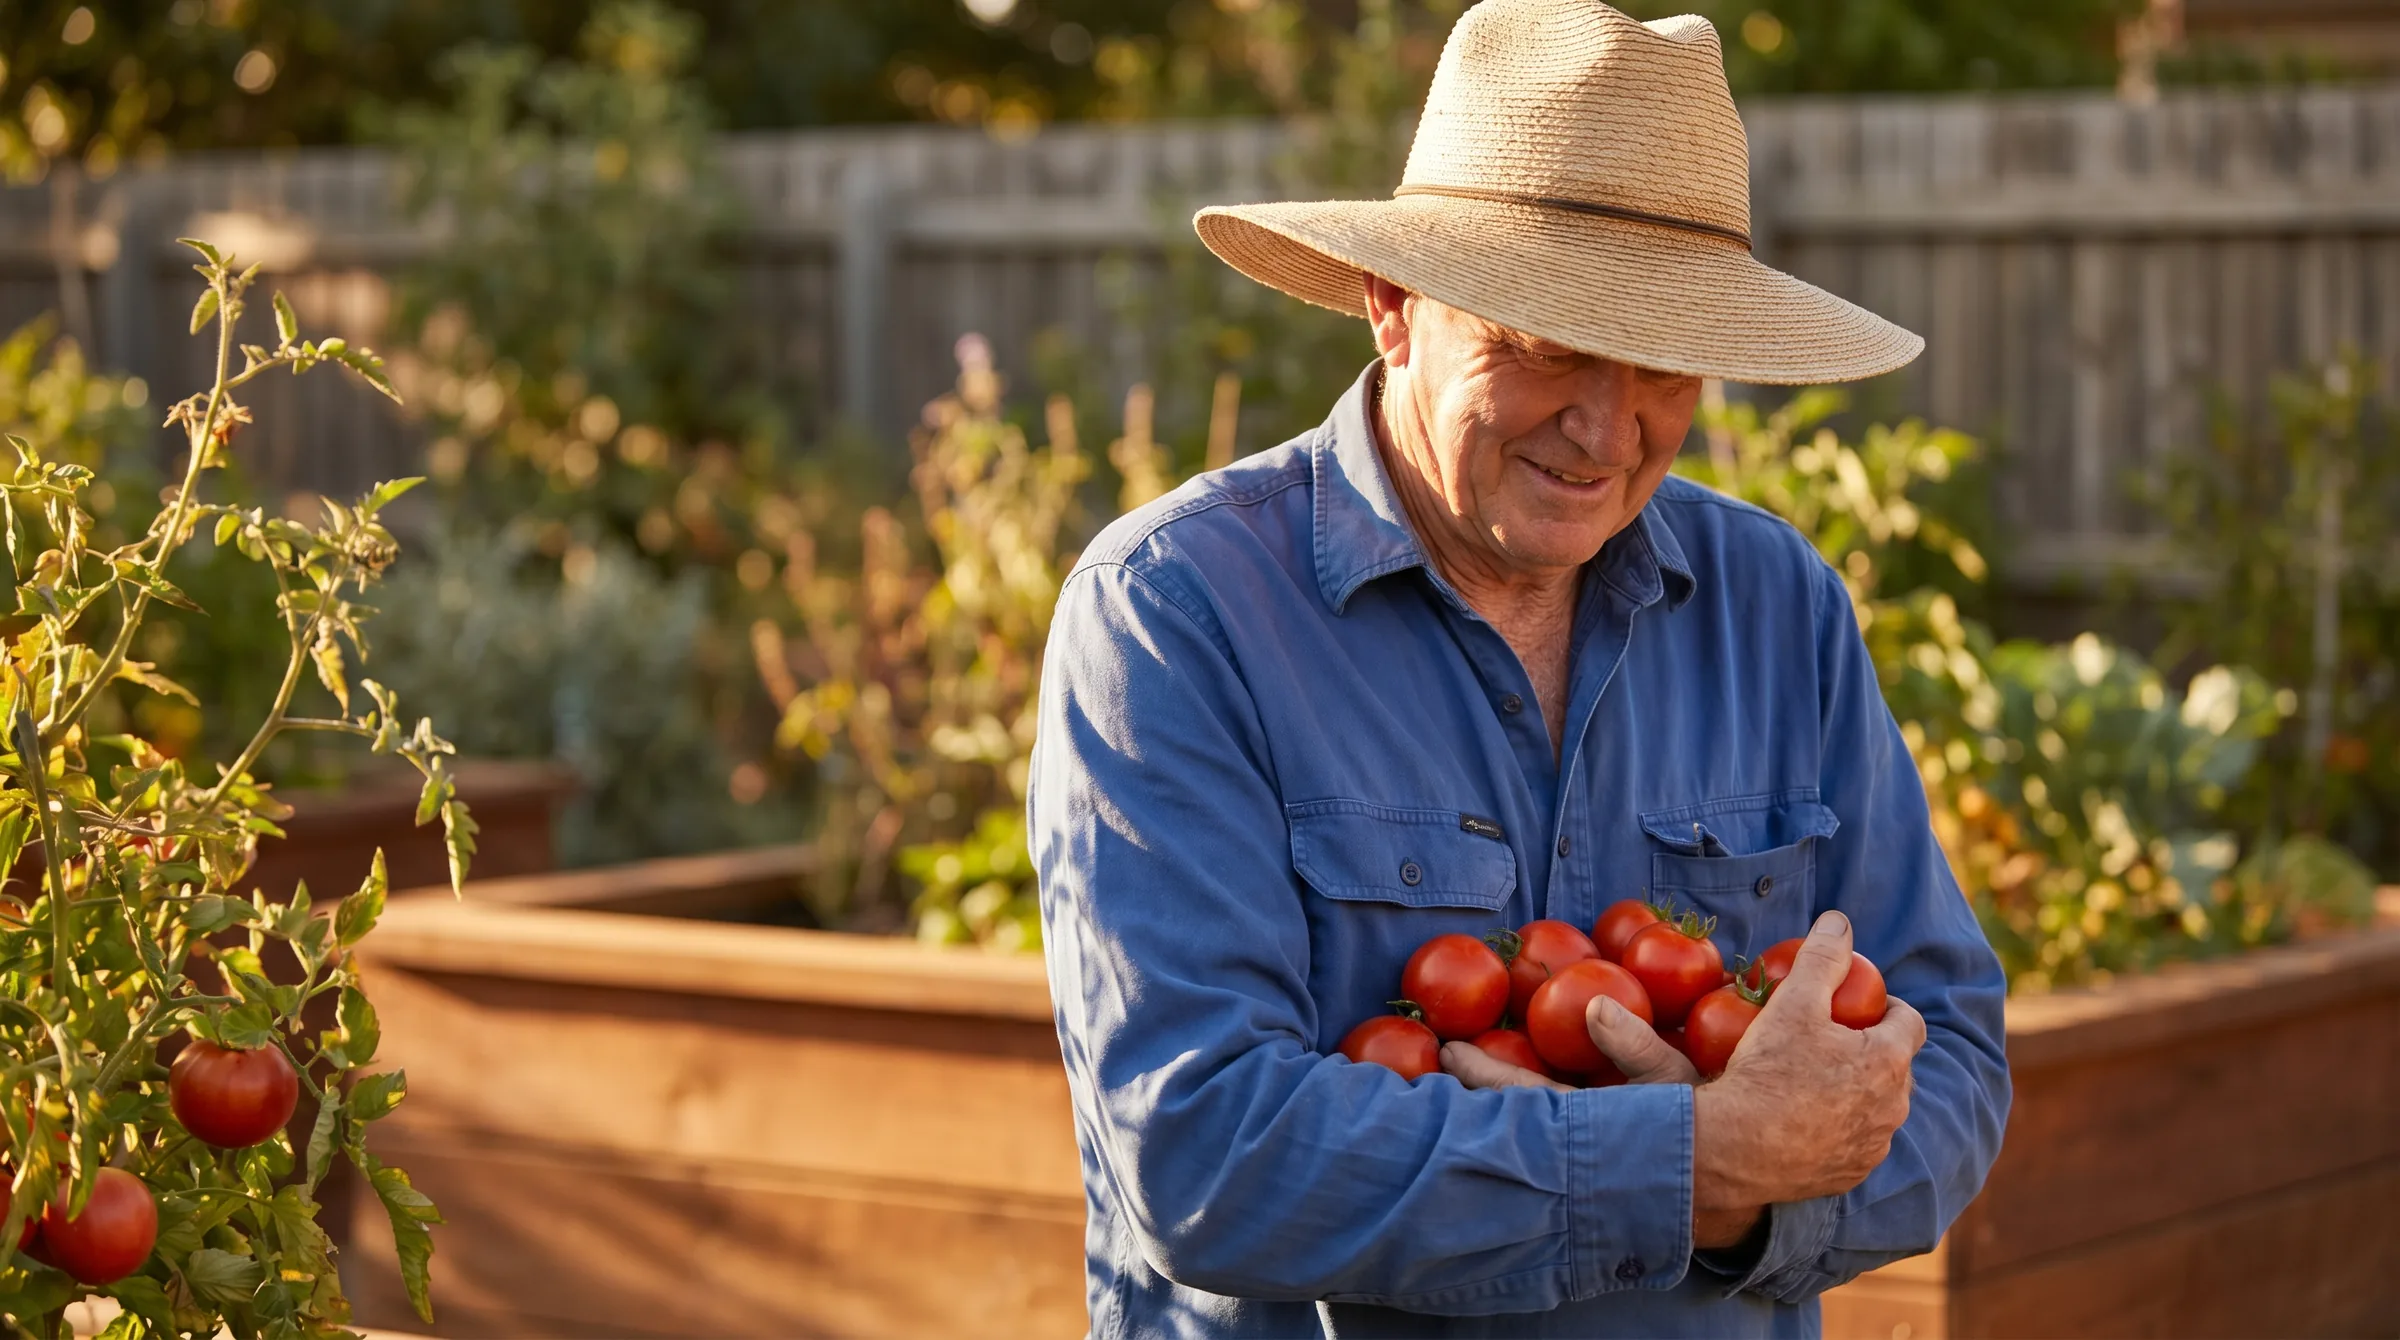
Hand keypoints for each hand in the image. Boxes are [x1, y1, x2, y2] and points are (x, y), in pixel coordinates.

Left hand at [1441, 981, 1760, 1247]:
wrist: (1736, 1174)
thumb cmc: (1703, 1122)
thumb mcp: (1673, 1081)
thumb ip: (1633, 1044)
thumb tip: (1595, 1006)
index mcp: (1587, 1125)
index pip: (1523, 1095)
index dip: (1483, 1073)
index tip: (1448, 1051)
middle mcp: (1572, 1146)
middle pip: (1507, 1117)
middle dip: (1469, 1097)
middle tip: (1431, 1069)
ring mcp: (1576, 1156)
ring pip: (1519, 1126)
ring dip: (1486, 1105)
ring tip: (1451, 1081)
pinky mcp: (1586, 1158)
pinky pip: (1541, 1127)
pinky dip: (1514, 1112)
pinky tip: (1497, 1102)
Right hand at [1692, 910, 1926, 1214]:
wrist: (1736, 1150)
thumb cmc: (1767, 1071)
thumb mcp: (1793, 1003)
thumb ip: (1821, 957)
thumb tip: (1839, 921)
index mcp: (1888, 1060)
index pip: (1909, 1021)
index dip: (1885, 1007)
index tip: (1855, 1005)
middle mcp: (1894, 1107)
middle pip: (1894, 1066)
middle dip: (1871, 1050)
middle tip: (1828, 1040)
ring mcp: (1874, 1146)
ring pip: (1877, 1108)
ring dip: (1857, 1092)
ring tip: (1815, 1080)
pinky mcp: (1850, 1175)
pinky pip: (1855, 1143)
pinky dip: (1839, 1129)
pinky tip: (1804, 1120)